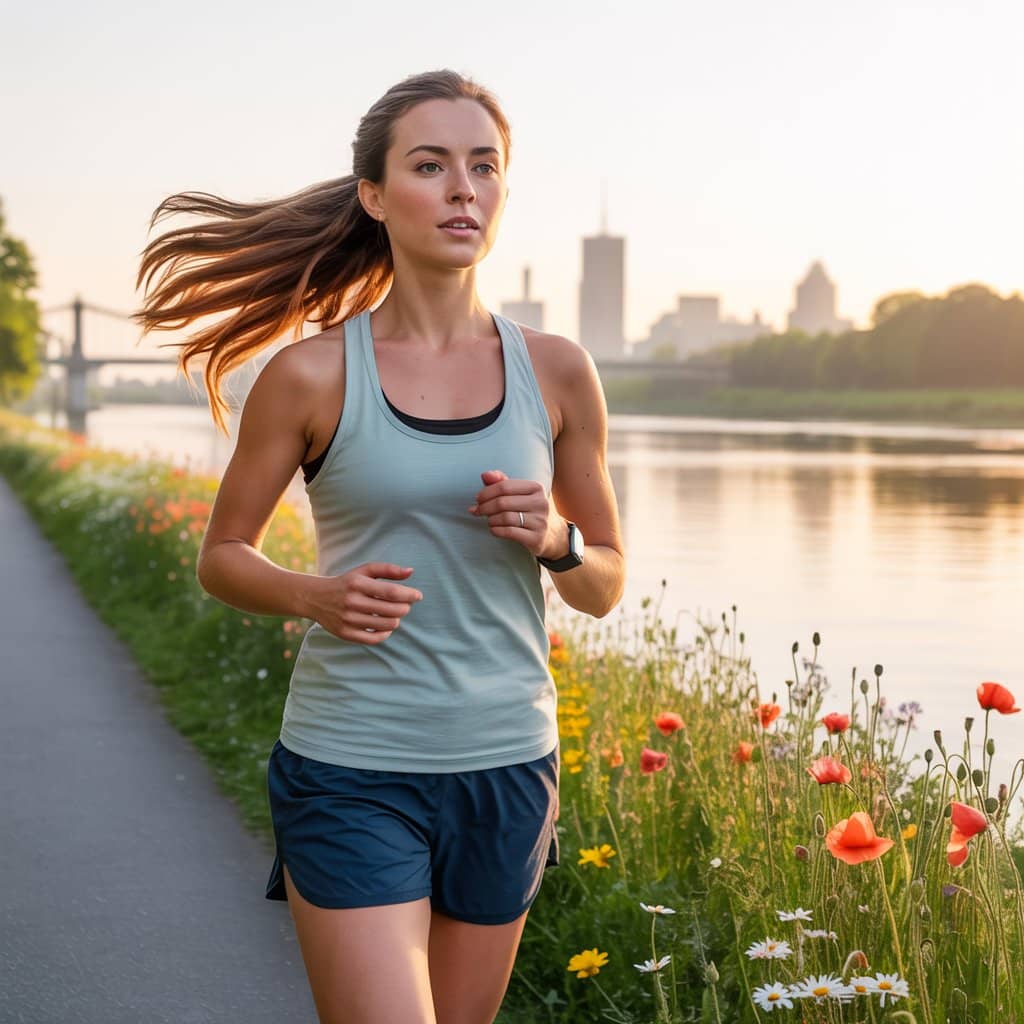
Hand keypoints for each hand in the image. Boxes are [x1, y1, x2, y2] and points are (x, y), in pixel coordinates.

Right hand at [304, 562, 422, 644]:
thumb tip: (411, 572)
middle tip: (405, 605)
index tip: (418, 595)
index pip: (391, 592)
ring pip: (386, 625)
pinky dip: (385, 633)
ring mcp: (348, 619)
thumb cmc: (348, 583)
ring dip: (396, 620)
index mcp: (358, 584)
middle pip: (392, 610)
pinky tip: (386, 626)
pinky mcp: (345, 633)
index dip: (409, 595)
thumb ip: (388, 570)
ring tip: (394, 614)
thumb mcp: (364, 571)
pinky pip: (374, 639)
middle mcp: (352, 602)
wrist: (317, 598)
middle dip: (405, 608)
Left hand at [468, 469, 565, 558]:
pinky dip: (496, 530)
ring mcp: (540, 521)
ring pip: (505, 518)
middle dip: (485, 507)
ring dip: (490, 519)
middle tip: (477, 511)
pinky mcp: (536, 538)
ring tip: (488, 520)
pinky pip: (509, 532)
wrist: (550, 534)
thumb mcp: (518, 493)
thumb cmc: (528, 509)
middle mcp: (541, 503)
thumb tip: (485, 475)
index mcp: (536, 487)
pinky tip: (493, 529)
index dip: (486, 492)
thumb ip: (501, 482)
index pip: (504, 486)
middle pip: (502, 502)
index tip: (478, 499)